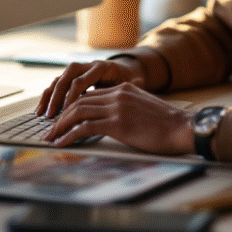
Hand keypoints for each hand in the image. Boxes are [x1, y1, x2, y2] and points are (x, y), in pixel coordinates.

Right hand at [36, 59, 144, 118]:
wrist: (126, 70)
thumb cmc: (129, 81)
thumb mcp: (131, 83)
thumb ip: (130, 86)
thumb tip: (135, 86)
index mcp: (101, 67)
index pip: (81, 80)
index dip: (73, 96)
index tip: (67, 111)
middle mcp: (87, 66)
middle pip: (66, 77)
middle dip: (57, 97)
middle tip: (52, 114)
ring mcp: (78, 70)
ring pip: (58, 80)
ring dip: (49, 97)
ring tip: (42, 114)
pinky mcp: (72, 77)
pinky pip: (56, 85)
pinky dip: (48, 97)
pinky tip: (41, 110)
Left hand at [43, 82, 194, 154]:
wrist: (182, 128)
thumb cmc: (166, 124)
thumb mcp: (142, 108)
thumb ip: (125, 108)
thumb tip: (110, 119)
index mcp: (122, 89)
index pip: (89, 95)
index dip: (71, 107)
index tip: (61, 119)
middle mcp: (117, 94)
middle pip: (79, 101)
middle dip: (60, 116)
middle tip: (49, 129)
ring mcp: (116, 108)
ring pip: (77, 112)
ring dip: (60, 126)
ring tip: (50, 137)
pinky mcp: (117, 123)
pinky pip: (84, 127)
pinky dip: (69, 135)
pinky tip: (61, 142)